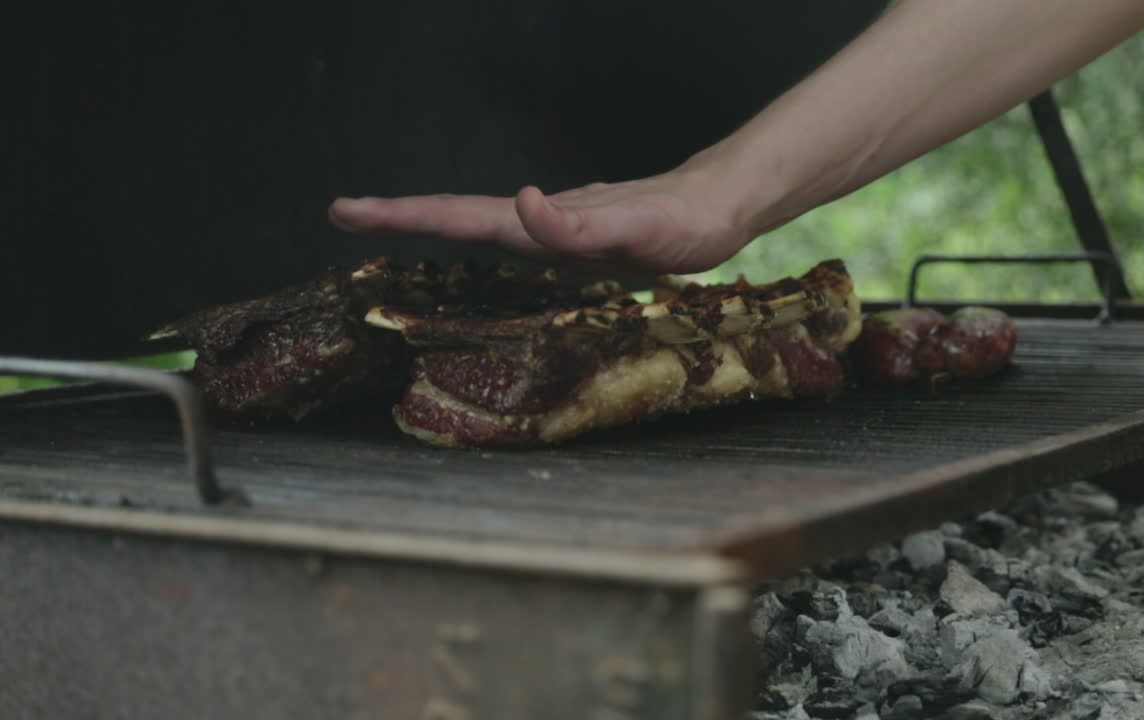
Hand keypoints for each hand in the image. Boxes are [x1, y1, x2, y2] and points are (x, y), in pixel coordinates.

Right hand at [328, 165, 753, 275]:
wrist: (716, 207)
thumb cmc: (680, 222)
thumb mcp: (634, 230)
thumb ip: (576, 226)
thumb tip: (523, 202)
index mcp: (541, 224)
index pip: (458, 219)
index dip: (403, 216)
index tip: (348, 211)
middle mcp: (539, 223)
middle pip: (456, 218)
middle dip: (396, 217)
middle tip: (341, 213)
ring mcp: (554, 229)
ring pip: (479, 224)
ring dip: (427, 224)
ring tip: (381, 222)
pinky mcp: (575, 238)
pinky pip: (517, 236)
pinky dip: (480, 235)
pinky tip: (470, 237)